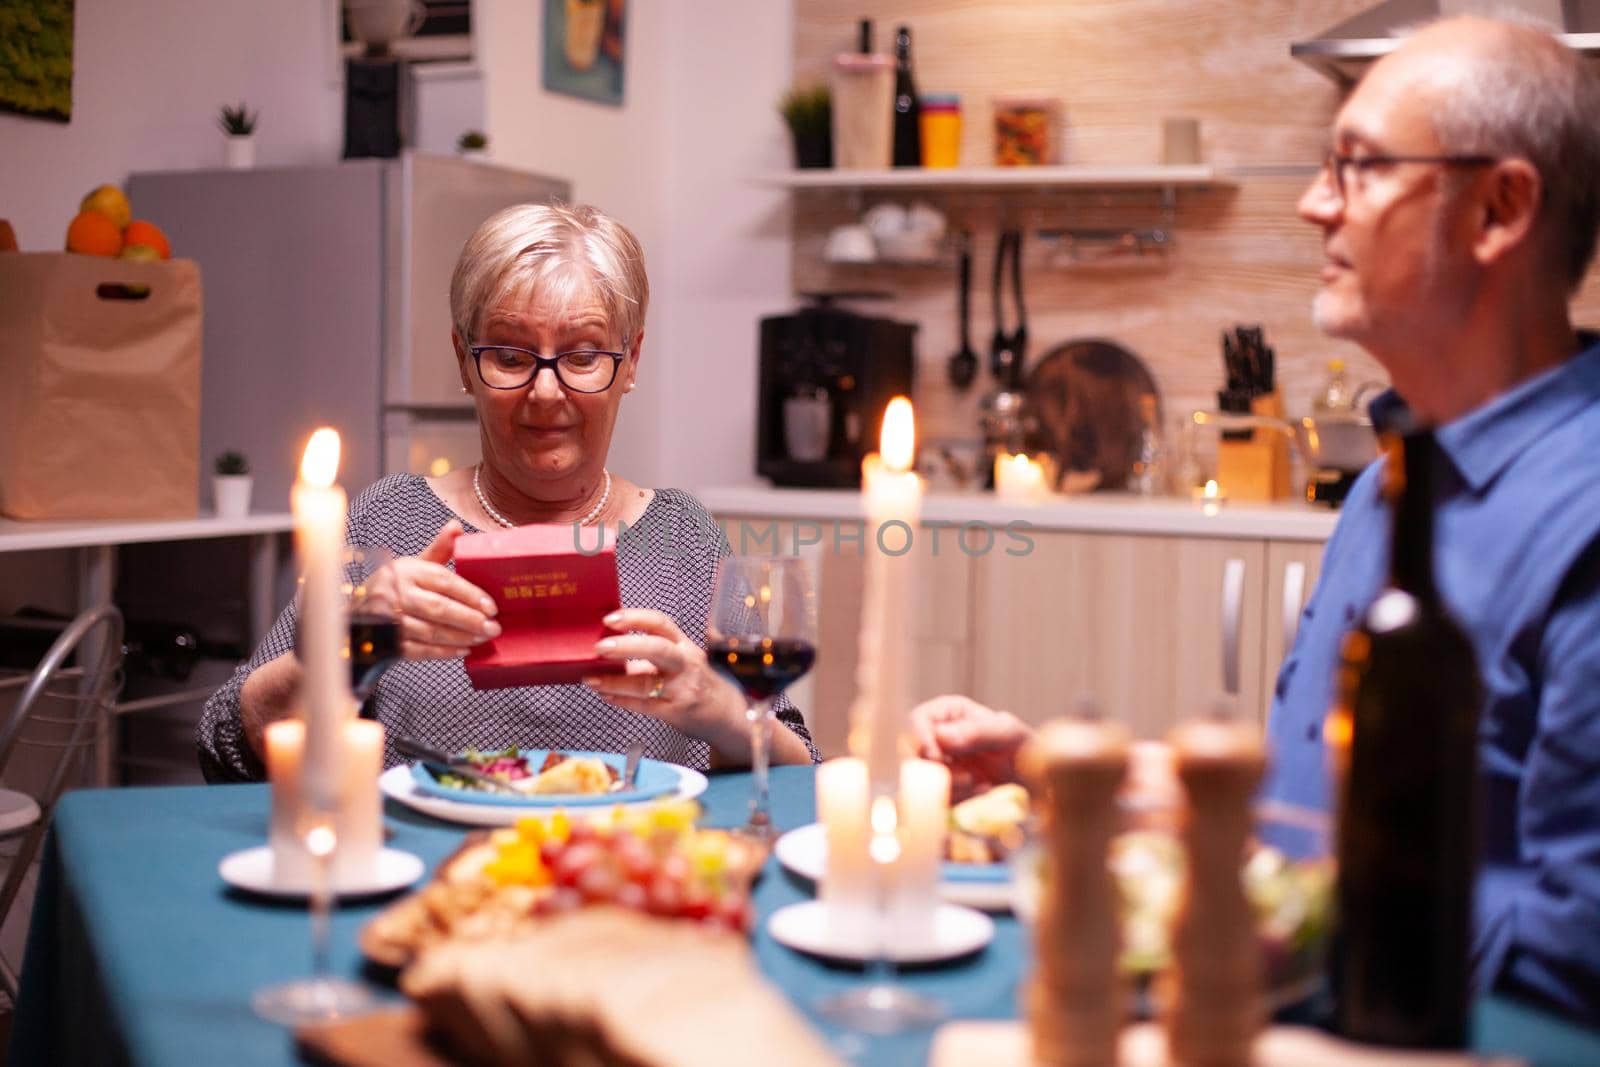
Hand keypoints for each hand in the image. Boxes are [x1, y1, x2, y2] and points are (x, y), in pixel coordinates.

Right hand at [370, 521, 501, 659]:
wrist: (359, 610)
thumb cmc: (395, 585)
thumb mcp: (415, 564)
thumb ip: (439, 549)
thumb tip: (457, 527)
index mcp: (407, 571)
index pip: (443, 581)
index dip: (470, 595)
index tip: (492, 606)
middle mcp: (396, 594)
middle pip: (438, 608)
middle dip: (470, 620)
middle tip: (493, 627)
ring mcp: (389, 621)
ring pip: (430, 632)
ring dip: (460, 637)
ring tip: (482, 638)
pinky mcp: (387, 643)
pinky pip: (418, 650)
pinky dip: (443, 652)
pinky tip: (462, 650)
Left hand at [582, 608, 747, 754]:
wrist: (727, 714)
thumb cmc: (699, 684)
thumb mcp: (681, 661)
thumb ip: (651, 655)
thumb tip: (611, 649)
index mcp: (683, 646)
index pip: (660, 623)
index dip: (635, 618)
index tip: (610, 619)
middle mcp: (685, 664)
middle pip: (657, 648)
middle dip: (626, 646)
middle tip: (599, 647)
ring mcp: (682, 689)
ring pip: (646, 682)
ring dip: (613, 681)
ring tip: (592, 679)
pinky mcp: (677, 712)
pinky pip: (644, 706)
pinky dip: (622, 700)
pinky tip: (607, 695)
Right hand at [910, 694, 1033, 799]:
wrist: (1038, 784)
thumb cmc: (1025, 750)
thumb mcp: (1009, 734)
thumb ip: (978, 731)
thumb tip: (941, 736)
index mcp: (949, 714)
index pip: (917, 720)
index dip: (920, 737)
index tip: (936, 756)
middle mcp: (937, 738)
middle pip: (910, 752)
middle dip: (935, 769)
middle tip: (967, 778)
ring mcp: (937, 766)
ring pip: (919, 779)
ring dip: (949, 787)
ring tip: (980, 786)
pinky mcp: (940, 791)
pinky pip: (932, 800)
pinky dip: (955, 802)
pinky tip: (980, 794)